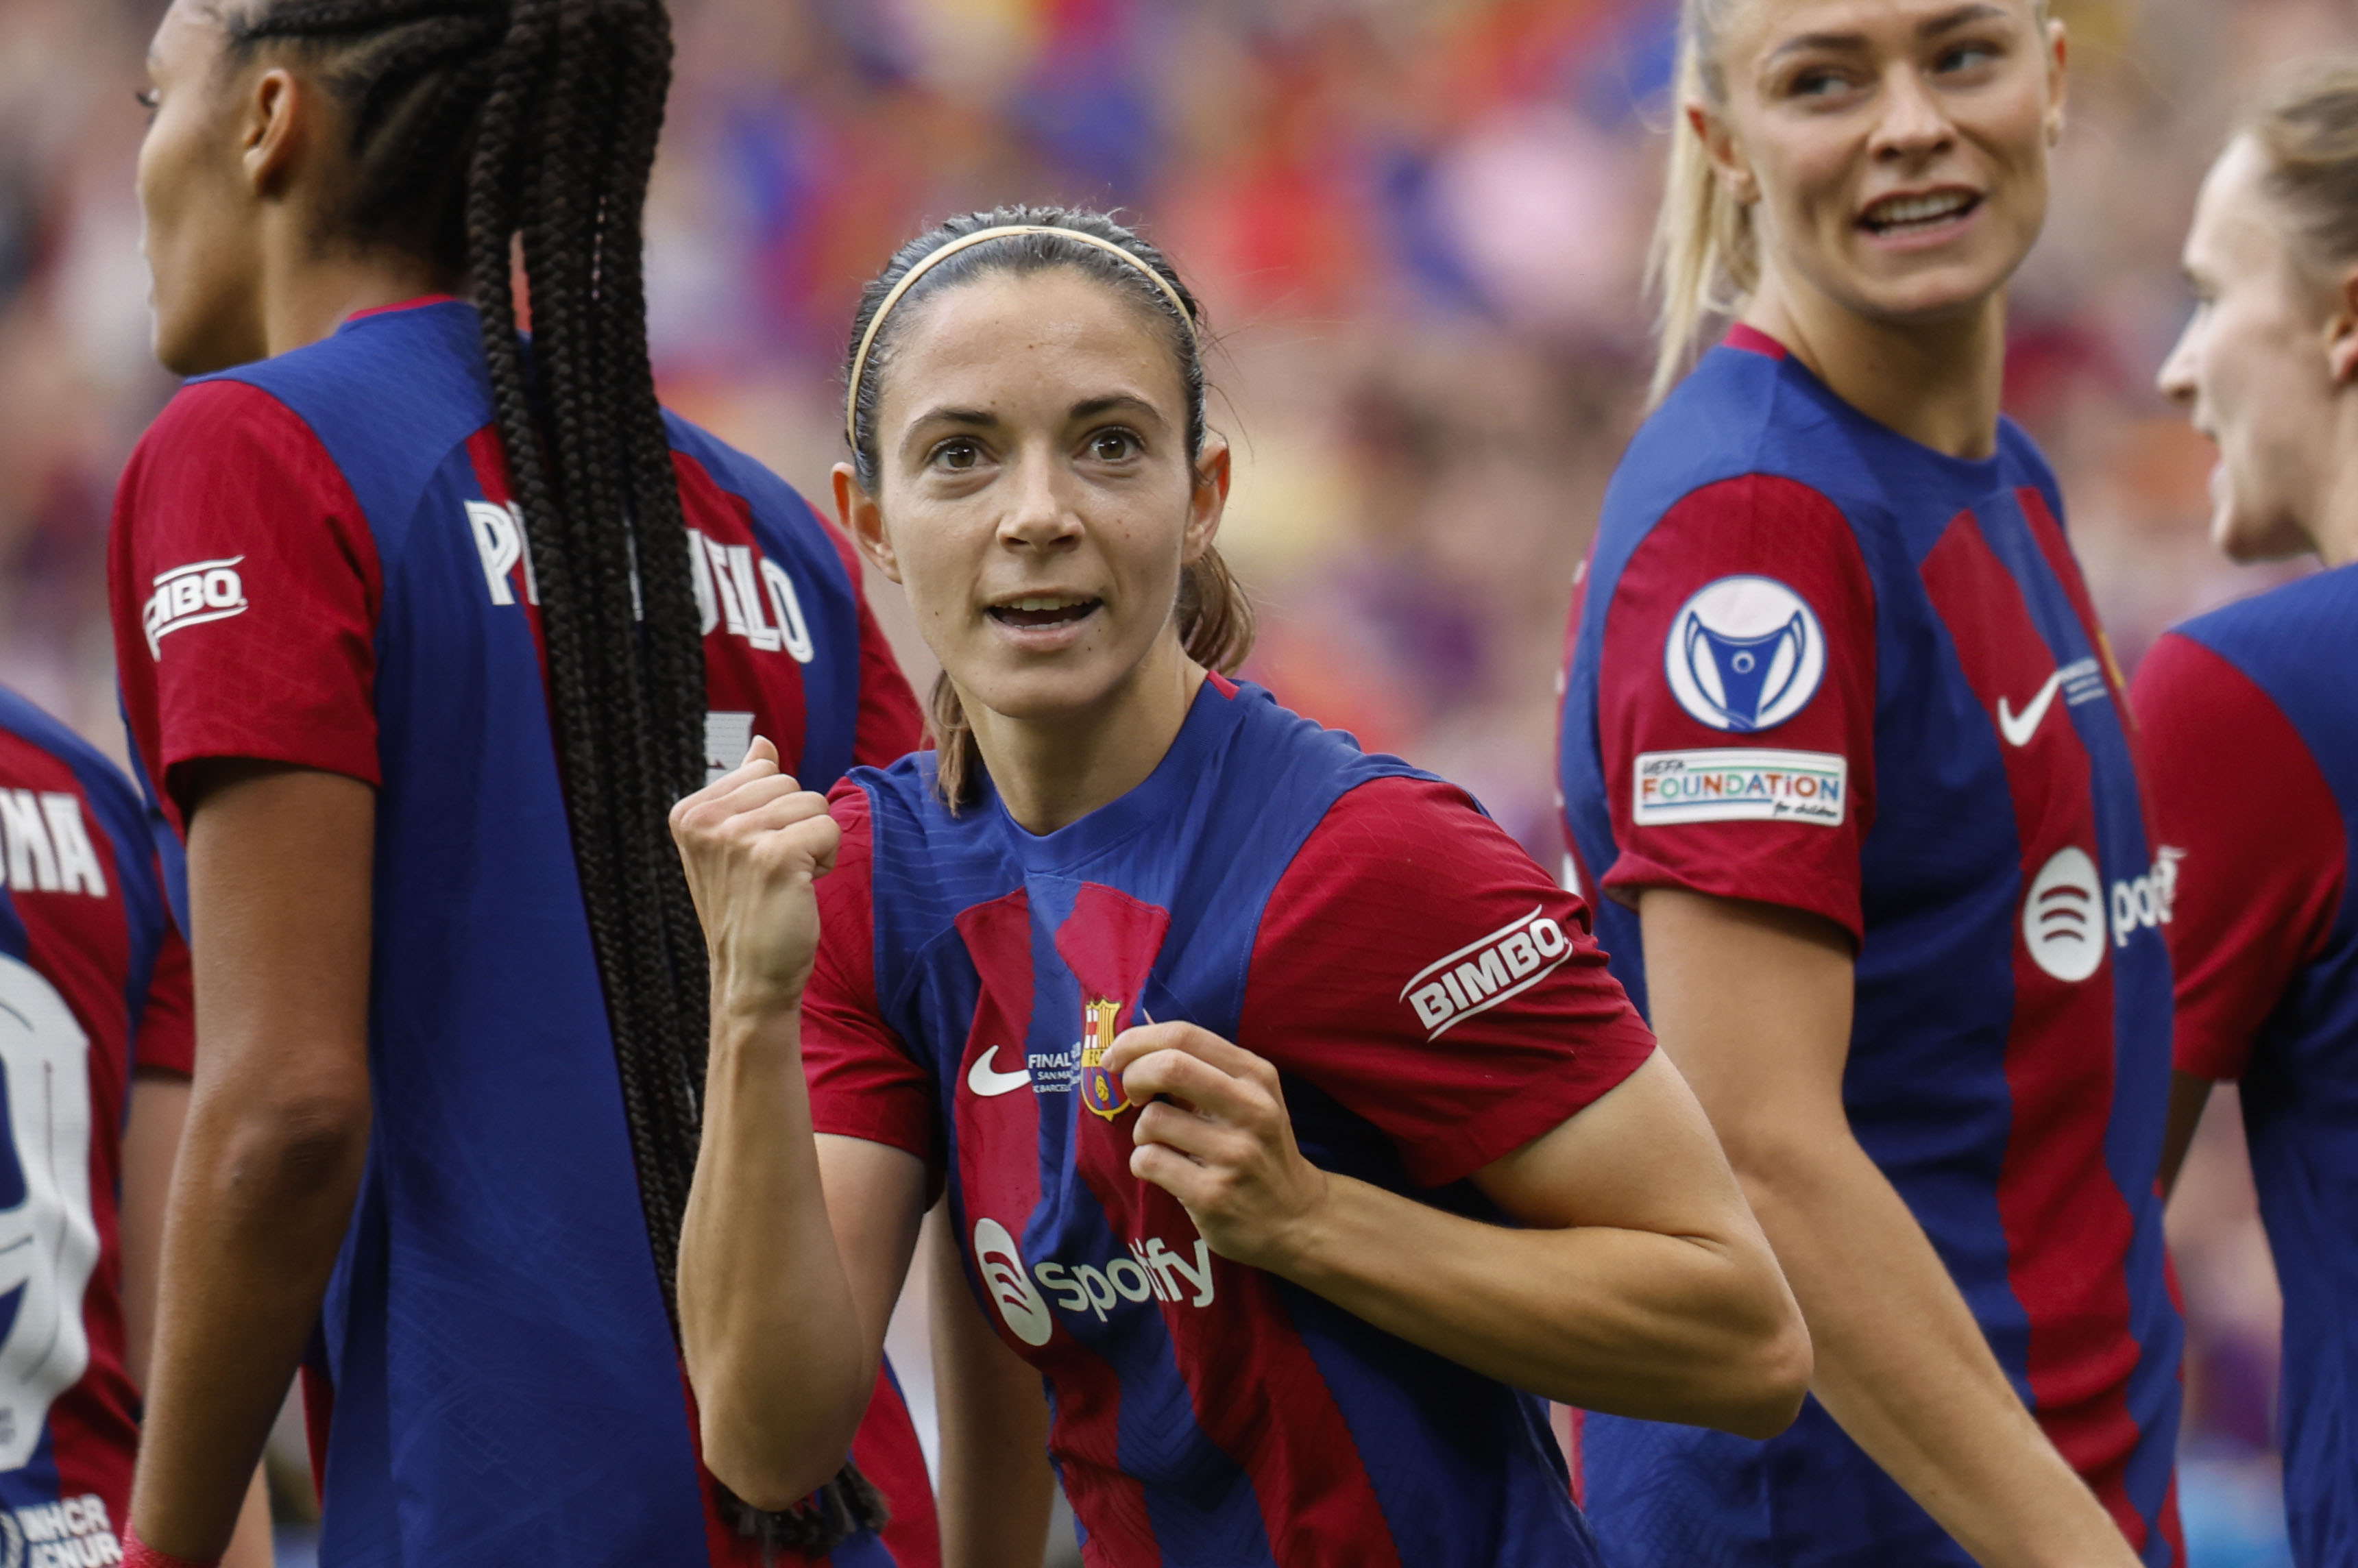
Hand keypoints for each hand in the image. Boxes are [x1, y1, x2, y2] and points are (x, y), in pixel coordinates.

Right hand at [668, 738, 839, 1018]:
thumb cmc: (748, 909)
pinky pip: (829, 827)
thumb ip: (745, 789)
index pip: (763, 771)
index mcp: (689, 812)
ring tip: (786, 881)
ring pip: (812, 803)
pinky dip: (827, 858)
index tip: (754, 855)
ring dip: (813, 843)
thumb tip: (761, 742)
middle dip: (796, 824)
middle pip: (789, 782)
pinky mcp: (774, 856)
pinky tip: (802, 889)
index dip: (775, 813)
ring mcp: (736, 838)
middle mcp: (705, 821)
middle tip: (774, 871)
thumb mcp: (734, 843)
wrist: (750, 976)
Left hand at [1101, 1024, 1331, 1271]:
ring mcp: (1234, 1153)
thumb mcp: (1249, 1100)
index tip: (1116, 1057)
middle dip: (1133, 1076)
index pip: (1184, 1035)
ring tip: (1162, 1144)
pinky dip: (1143, 1163)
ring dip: (1142, 1132)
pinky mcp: (1213, 1194)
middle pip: (1169, 1066)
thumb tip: (1135, 1046)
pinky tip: (1164, 1171)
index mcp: (1256, 1076)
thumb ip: (1203, 1071)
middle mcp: (1251, 1109)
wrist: (1295, 1218)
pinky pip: (1149, 1161)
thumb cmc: (1258, 1149)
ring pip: (1153, 1120)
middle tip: (1132, 1094)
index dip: (1137, 1040)